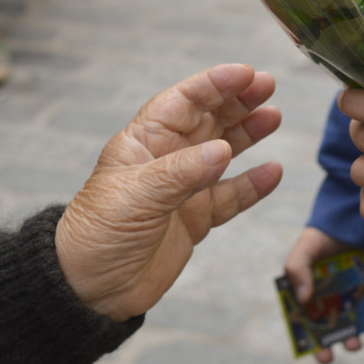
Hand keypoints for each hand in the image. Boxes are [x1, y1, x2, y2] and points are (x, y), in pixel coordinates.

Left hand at [55, 64, 281, 320]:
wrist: (89, 290)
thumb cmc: (98, 234)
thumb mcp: (136, 196)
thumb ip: (181, 172)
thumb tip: (225, 150)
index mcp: (143, 142)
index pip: (183, 102)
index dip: (213, 84)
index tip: (244, 73)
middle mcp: (165, 160)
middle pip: (207, 120)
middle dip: (236, 101)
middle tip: (267, 85)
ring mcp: (182, 190)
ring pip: (223, 153)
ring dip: (248, 134)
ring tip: (273, 115)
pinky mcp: (194, 220)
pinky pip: (229, 196)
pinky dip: (251, 184)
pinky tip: (273, 171)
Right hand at [285, 227, 363, 363]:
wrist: (355, 216)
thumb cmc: (325, 234)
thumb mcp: (306, 247)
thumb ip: (297, 268)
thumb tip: (303, 300)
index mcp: (312, 290)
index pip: (309, 321)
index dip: (312, 341)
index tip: (319, 355)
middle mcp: (333, 297)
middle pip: (333, 328)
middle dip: (335, 344)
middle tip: (337, 352)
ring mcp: (355, 295)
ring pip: (355, 325)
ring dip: (355, 339)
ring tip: (356, 342)